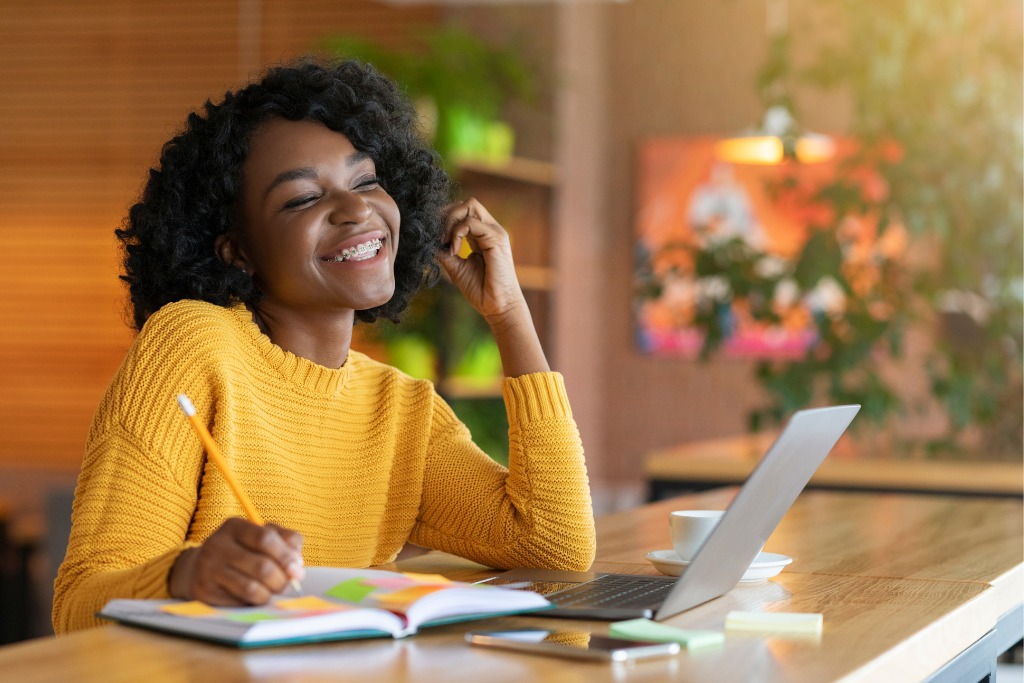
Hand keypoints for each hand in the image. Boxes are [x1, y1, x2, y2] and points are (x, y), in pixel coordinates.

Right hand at [168, 518, 304, 604]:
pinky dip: (254, 602)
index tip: (298, 568)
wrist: (198, 568)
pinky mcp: (205, 591)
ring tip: (272, 592)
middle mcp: (218, 545)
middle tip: (287, 584)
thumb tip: (297, 561)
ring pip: (251, 588)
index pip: (265, 538)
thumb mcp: (260, 536)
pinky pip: (239, 602)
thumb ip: (285, 540)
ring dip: (269, 594)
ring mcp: (209, 569)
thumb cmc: (240, 551)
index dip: (286, 555)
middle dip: (281, 579)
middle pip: (262, 566)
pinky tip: (255, 597)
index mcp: (234, 526)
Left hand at [436, 198, 548, 376]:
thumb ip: (443, 251)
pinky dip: (457, 233)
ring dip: (450, 221)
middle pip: (466, 203)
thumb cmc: (480, 290)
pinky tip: (453, 249)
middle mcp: (490, 230)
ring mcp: (495, 232)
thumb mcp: (455, 267)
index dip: (446, 217)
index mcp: (482, 235)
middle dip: (447, 214)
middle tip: (438, 237)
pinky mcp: (496, 239)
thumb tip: (427, 240)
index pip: (463, 211)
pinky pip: (471, 223)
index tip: (435, 237)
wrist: (497, 307)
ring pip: (469, 206)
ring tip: (445, 243)